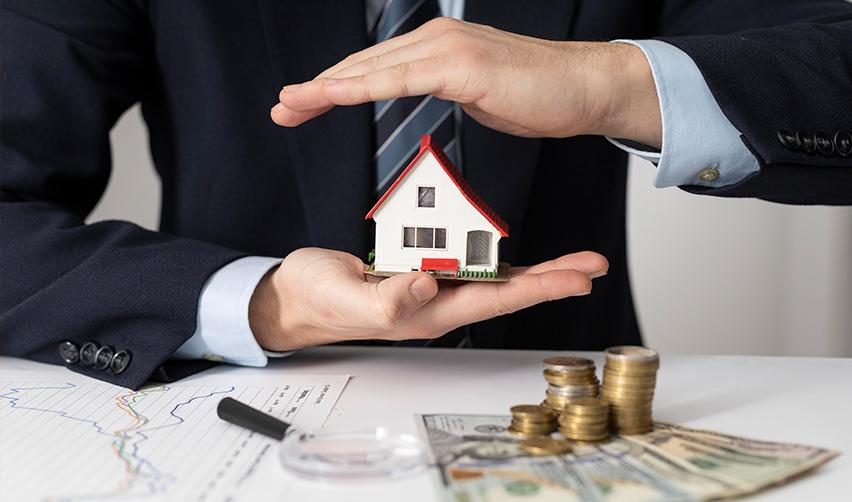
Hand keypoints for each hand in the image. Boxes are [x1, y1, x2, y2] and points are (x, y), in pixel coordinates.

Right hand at [249, 247, 607, 350]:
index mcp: (428, 313)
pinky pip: (469, 264)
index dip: (540, 288)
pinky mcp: (421, 274)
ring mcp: (432, 290)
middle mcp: (439, 303)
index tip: (578, 278)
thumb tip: (427, 285)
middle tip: (594, 265)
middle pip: (508, 290)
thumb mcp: (346, 297)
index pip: (496, 299)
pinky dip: (497, 256)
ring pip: (494, 278)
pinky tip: (516, 254)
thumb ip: (386, 298)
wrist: (296, 297)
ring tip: (572, 260)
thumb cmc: (318, 300)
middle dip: (553, 279)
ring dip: (536, 270)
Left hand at [270, 17, 661, 147]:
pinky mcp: (461, 65)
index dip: (333, 87)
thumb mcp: (479, 94)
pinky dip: (361, 88)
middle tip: (281, 107)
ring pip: (372, 70)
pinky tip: (332, 97)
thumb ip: (446, 90)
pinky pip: (401, 79)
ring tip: (290, 103)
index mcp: (436, 47)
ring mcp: (447, 48)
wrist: (585, 88)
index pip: (373, 69)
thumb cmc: (538, 94)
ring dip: (325, 88)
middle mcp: (435, 39)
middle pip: (362, 66)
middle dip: (316, 89)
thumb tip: (426, 95)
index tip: (302, 104)